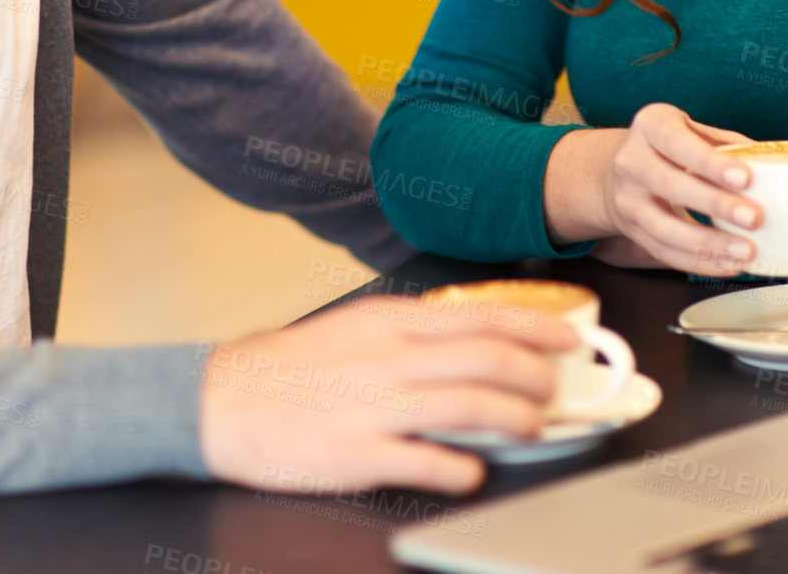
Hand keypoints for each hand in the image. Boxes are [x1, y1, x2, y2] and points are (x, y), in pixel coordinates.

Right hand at [198, 295, 580, 497]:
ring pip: (470, 406)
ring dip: (515, 419)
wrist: (218, 400)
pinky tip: (474, 471)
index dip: (535, 328)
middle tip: (558, 388)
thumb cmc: (288, 367)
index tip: (569, 338)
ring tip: (533, 427)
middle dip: (536, 374)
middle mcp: (388, 357)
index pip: (480, 316)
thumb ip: (411, 333)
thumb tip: (473, 343)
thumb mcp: (354, 327)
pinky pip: (426, 461)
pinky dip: (461, 468)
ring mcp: (374, 405)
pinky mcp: (357, 452)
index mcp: (389, 321)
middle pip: (487, 358)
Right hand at [551, 104, 758, 275]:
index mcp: (650, 126)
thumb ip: (726, 143)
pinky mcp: (631, 231)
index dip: (710, 162)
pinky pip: (664, 253)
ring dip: (707, 244)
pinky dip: (698, 263)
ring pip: (664, 228)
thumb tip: (774, 164)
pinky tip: (728, 264)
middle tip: (754, 218)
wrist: (618, 172)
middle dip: (715, 204)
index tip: (746, 178)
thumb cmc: (670, 148)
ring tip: (745, 251)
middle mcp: (630, 162)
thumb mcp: (690, 130)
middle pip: (670, 185)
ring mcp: (627, 200)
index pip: (679, 143)